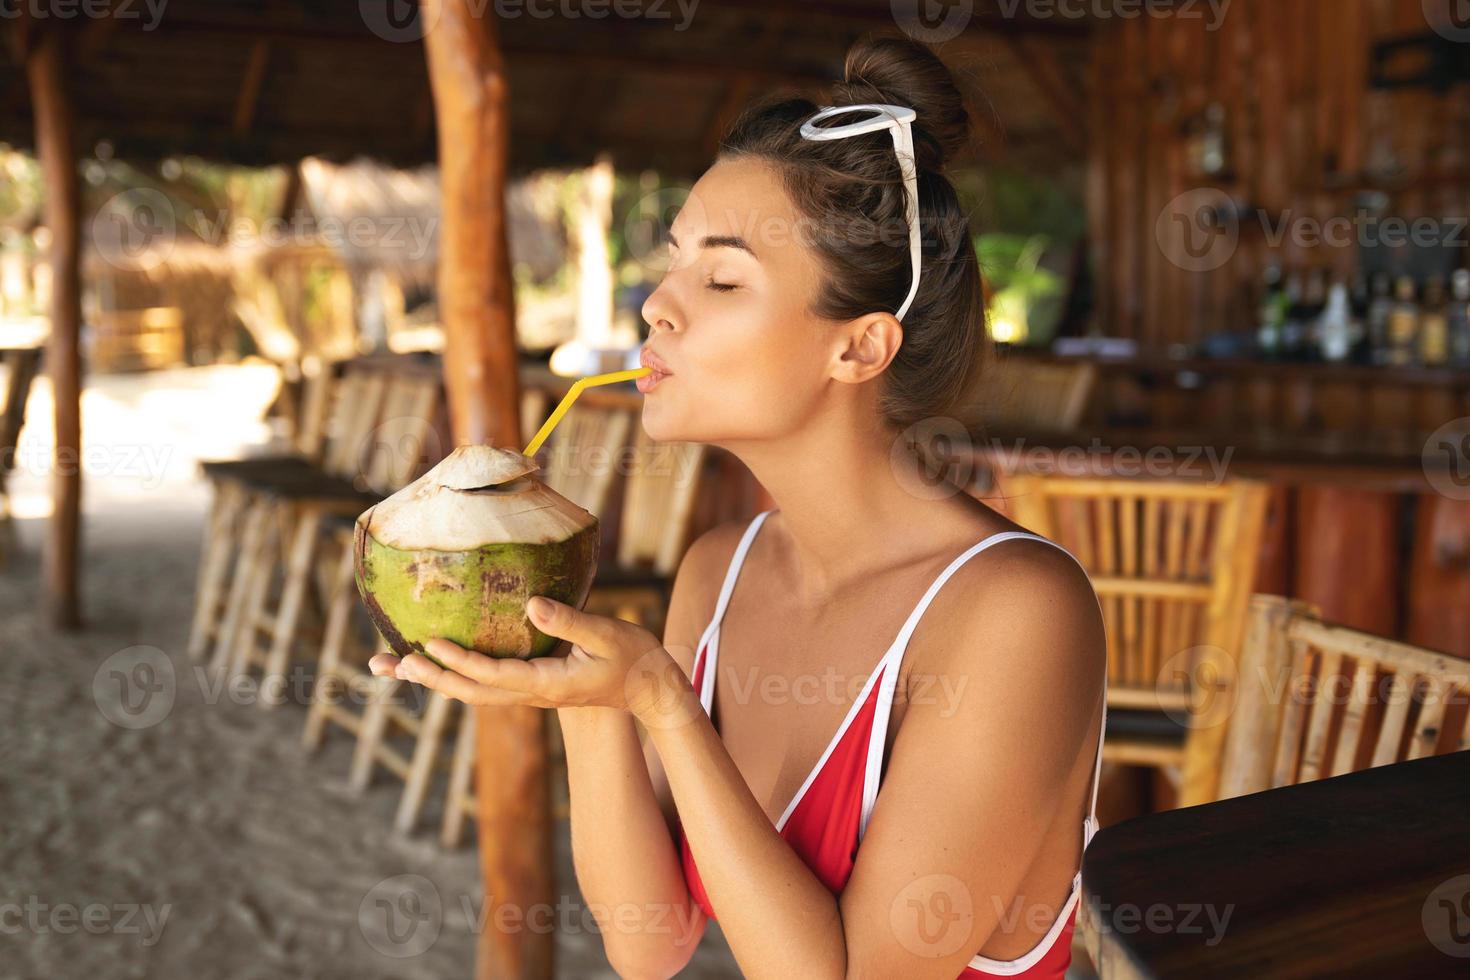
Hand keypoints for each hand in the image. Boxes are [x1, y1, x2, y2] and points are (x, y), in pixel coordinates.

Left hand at [367, 596, 694, 719]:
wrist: (649, 689)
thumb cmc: (633, 658)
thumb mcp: (607, 635)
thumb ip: (570, 621)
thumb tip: (531, 604)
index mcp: (548, 684)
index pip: (494, 675)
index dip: (460, 661)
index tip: (429, 644)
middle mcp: (532, 694)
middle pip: (471, 692)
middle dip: (429, 678)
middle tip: (388, 663)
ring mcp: (529, 692)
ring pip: (472, 691)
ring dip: (432, 680)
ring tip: (391, 666)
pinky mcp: (531, 685)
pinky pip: (484, 684)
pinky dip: (453, 676)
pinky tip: (434, 664)